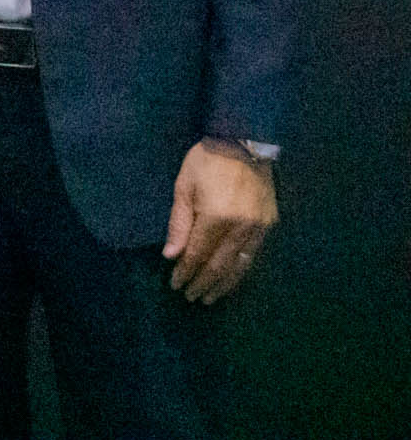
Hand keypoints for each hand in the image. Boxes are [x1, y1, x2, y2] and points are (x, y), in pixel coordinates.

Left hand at [164, 140, 276, 302]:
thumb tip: (171, 255)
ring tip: (210, 296)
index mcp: (216, 218)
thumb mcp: (184, 186)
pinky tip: (231, 278)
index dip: (186, 272)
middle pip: (219, 266)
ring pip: (240, 267)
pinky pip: (253, 256)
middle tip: (191, 296)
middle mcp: (240, 228)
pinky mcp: (269, 225)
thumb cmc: (206, 161)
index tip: (175, 284)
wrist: (244, 143)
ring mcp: (258, 229)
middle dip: (203, 284)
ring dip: (224, 284)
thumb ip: (179, 223)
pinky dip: (240, 271)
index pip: (197, 255)